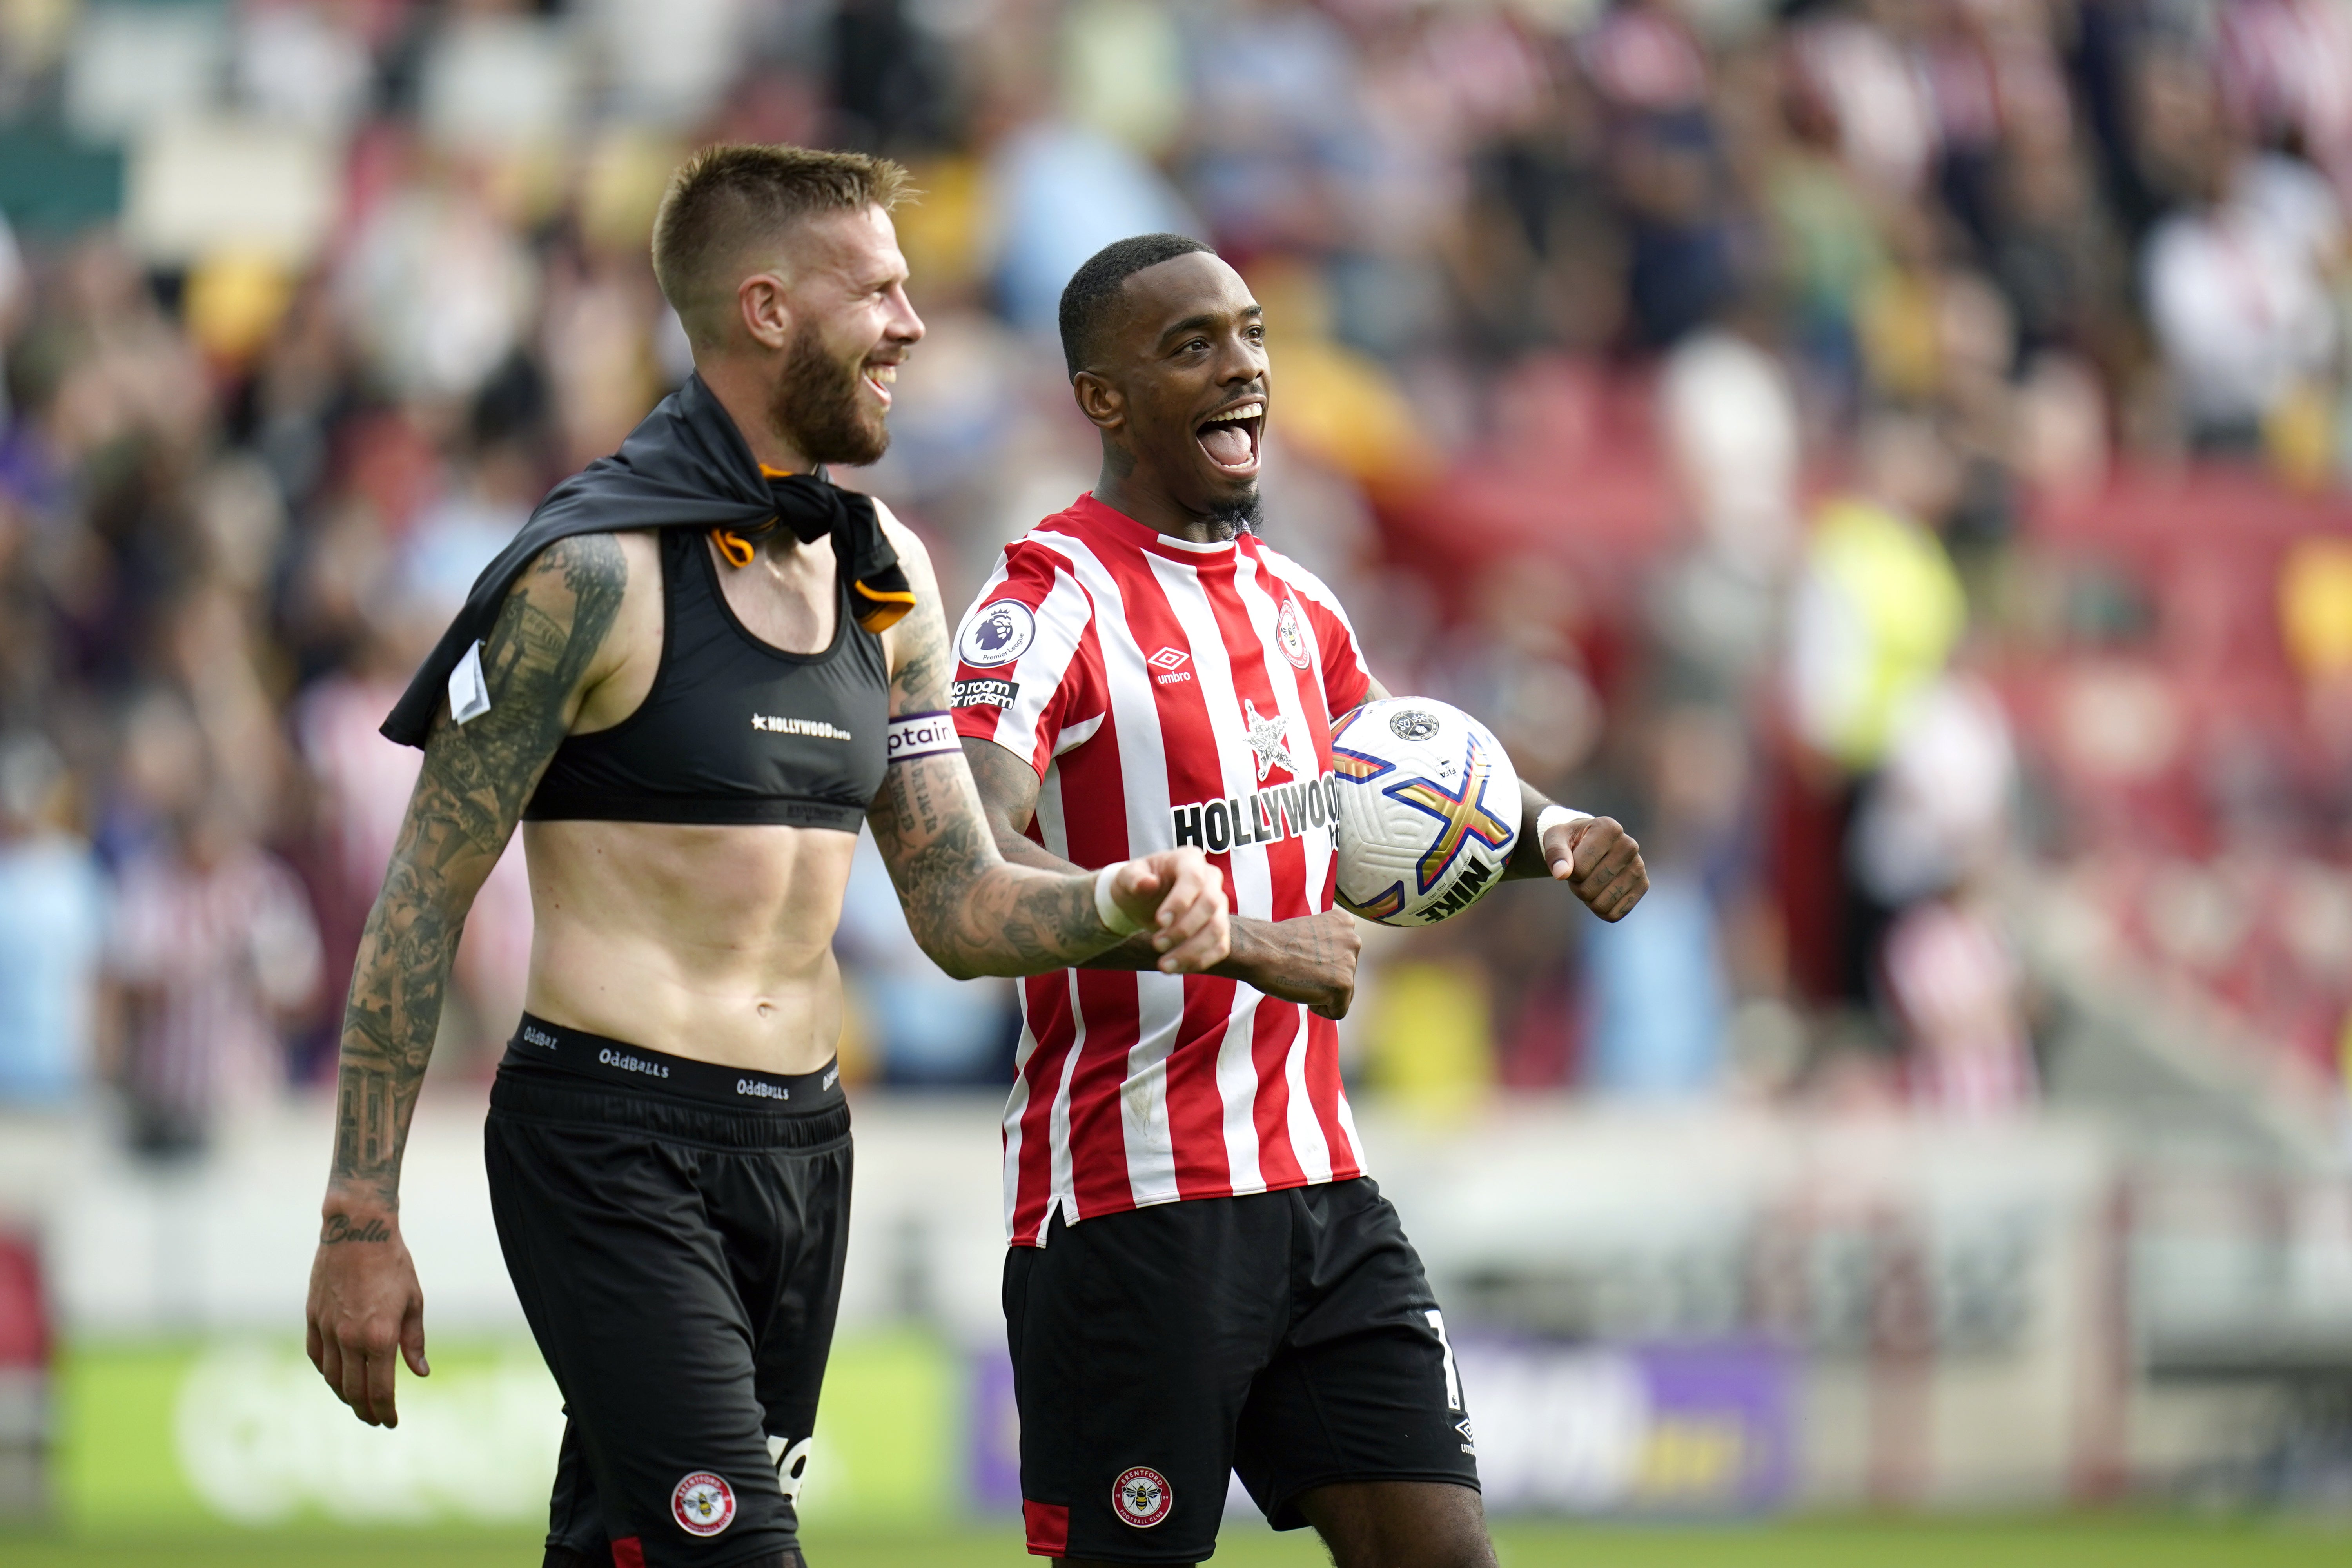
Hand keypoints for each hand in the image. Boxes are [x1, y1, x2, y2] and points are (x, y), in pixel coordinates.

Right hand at [305, 1208, 428, 1426]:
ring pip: (332, 1378)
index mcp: (380, 1336)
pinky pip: (317, 1357)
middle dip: (366, 1411)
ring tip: (359, 1404)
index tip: (391, 1422)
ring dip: (346, 1396)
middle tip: (376, 1420)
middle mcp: (350, 1338)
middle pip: (354, 1391)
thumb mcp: (413, 1301)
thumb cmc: (393, 1264)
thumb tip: (420, 1373)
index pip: (380, 1389)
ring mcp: (327, 1329)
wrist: (358, 1231)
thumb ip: (414, 1341)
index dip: (386, 1411)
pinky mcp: (313, 1319)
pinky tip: (337, 1378)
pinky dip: (327, 1373)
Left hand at [1109, 848, 1231, 972]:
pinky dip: (1200, 961)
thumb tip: (1147, 883)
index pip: (1194, 878)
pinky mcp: (1220, 927)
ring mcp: (1219, 904)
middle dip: (1185, 929)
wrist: (1144, 901)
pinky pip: (1220, 947)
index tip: (1159, 922)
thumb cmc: (1137, 884)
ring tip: (1164, 966)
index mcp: (1189, 859)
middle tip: (1156, 945)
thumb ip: (1133, 878)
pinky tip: (1177, 968)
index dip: (1180, 902)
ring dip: (1193, 951)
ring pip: (1218, 929)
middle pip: (1211, 904)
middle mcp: (1211, 879)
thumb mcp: (1127, 877)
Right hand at [1225, 908, 1361, 1018]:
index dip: (1320, 964)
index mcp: (1345, 923)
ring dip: (1321, 993)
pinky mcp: (1344, 984)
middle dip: (1324, 979)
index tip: (1301, 956)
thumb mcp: (1310, 934)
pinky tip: (1303, 991)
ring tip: (1301, 977)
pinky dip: (1319, 1009)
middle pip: (1345, 976)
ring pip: (1343, 995)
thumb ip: (1327, 946)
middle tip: (1299, 969)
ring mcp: (1350, 962)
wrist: (1259, 950)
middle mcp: (1354, 940)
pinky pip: (1338, 1011)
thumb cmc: (1274, 943)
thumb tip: (1331, 966)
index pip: (1343, 957)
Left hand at [1545, 815, 1647, 921]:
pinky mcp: (1643, 886)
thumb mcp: (1555, 838)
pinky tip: (1602, 892)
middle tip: (1580, 873)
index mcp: (1609, 828)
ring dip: (1588, 899)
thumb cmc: (1571, 841)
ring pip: (1601, 905)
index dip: (1568, 872)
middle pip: (1589, 889)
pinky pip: (1614, 914)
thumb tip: (1561, 874)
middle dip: (1577, 886)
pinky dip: (1601, 910)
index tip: (1571, 859)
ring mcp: (1639, 867)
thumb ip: (1554, 853)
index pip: (1579, 869)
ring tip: (1590, 880)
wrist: (1591, 844)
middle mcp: (1629, 845)